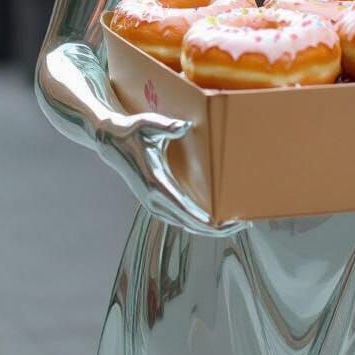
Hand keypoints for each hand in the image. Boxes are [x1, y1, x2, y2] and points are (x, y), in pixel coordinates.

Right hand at [97, 111, 246, 237]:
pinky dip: (198, 221)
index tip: (232, 224)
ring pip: (186, 224)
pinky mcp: (156, 202)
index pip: (189, 214)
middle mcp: (155, 201)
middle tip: (243, 225)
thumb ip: (166, 126)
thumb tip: (184, 125)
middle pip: (191, 225)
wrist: (111, 141)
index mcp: (157, 186)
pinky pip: (181, 218)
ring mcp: (154, 204)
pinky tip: (214, 217)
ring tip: (234, 222)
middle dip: (217, 228)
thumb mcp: (148, 125)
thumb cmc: (132, 131)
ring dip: (209, 227)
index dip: (212, 223)